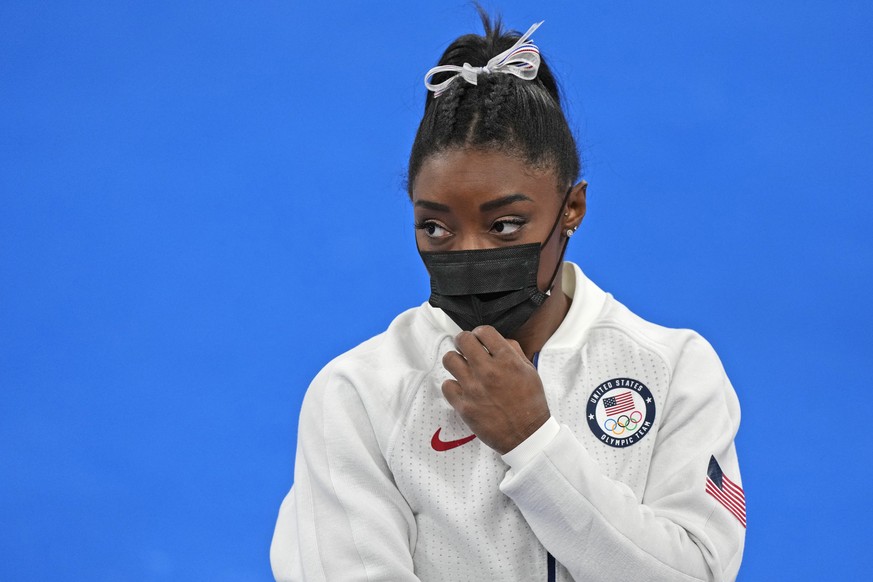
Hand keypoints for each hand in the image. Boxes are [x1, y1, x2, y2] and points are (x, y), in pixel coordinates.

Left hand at [441, 326, 550, 453]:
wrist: (527, 435)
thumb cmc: (530, 403)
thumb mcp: (530, 371)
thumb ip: (514, 351)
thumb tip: (499, 340)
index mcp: (507, 360)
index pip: (484, 331)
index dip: (480, 333)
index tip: (480, 340)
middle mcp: (488, 371)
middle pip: (462, 340)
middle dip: (463, 341)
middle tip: (466, 349)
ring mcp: (474, 388)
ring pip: (449, 359)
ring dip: (455, 361)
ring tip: (462, 368)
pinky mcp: (464, 406)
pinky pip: (446, 385)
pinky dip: (453, 385)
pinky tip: (462, 388)